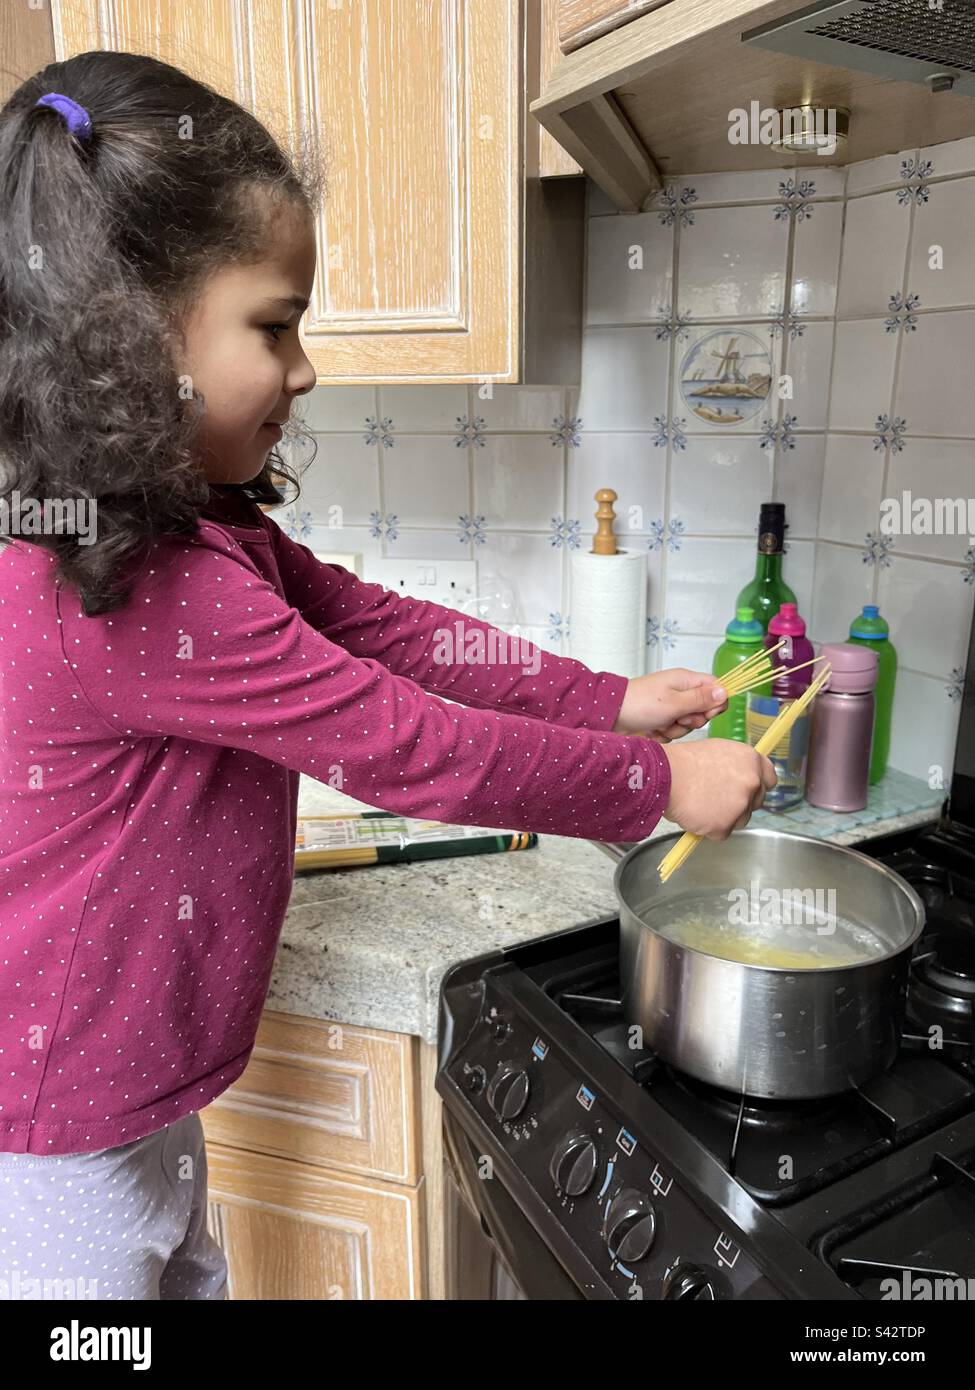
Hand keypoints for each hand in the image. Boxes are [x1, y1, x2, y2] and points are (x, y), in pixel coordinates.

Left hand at [612, 669, 728, 740]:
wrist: (609, 716)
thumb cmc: (639, 704)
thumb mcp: (674, 703)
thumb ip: (701, 699)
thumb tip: (725, 691)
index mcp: (686, 681)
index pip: (716, 689)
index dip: (716, 703)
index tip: (705, 713)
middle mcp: (680, 692)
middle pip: (703, 711)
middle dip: (691, 721)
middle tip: (676, 718)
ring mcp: (671, 707)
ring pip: (688, 725)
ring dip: (675, 730)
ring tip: (659, 725)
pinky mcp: (661, 720)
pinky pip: (673, 732)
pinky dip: (664, 734)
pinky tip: (652, 731)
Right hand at [661, 739, 776, 839]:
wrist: (665, 776)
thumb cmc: (684, 761)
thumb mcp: (718, 751)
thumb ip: (737, 765)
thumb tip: (741, 777)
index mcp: (751, 760)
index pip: (770, 779)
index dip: (758, 785)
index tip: (748, 789)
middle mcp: (751, 783)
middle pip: (756, 802)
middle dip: (740, 803)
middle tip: (717, 799)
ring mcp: (739, 806)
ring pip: (740, 819)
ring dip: (725, 817)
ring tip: (702, 805)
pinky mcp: (725, 826)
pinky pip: (722, 832)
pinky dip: (709, 828)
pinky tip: (696, 814)